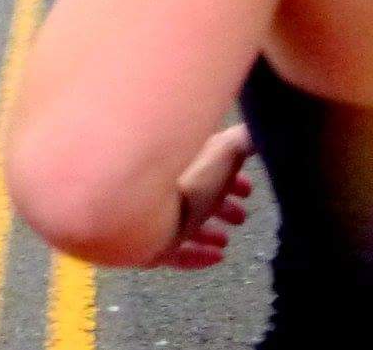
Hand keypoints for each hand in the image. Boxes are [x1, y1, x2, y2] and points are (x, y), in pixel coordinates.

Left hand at [154, 124, 255, 270]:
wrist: (134, 211)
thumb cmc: (182, 180)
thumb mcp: (221, 153)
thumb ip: (241, 142)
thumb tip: (255, 131)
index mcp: (172, 157)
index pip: (202, 165)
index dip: (228, 176)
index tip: (249, 190)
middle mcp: (156, 183)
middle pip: (190, 193)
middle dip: (220, 204)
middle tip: (241, 218)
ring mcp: (144, 213)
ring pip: (178, 221)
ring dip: (207, 231)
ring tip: (226, 240)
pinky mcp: (140, 242)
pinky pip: (170, 250)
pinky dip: (195, 254)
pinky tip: (216, 258)